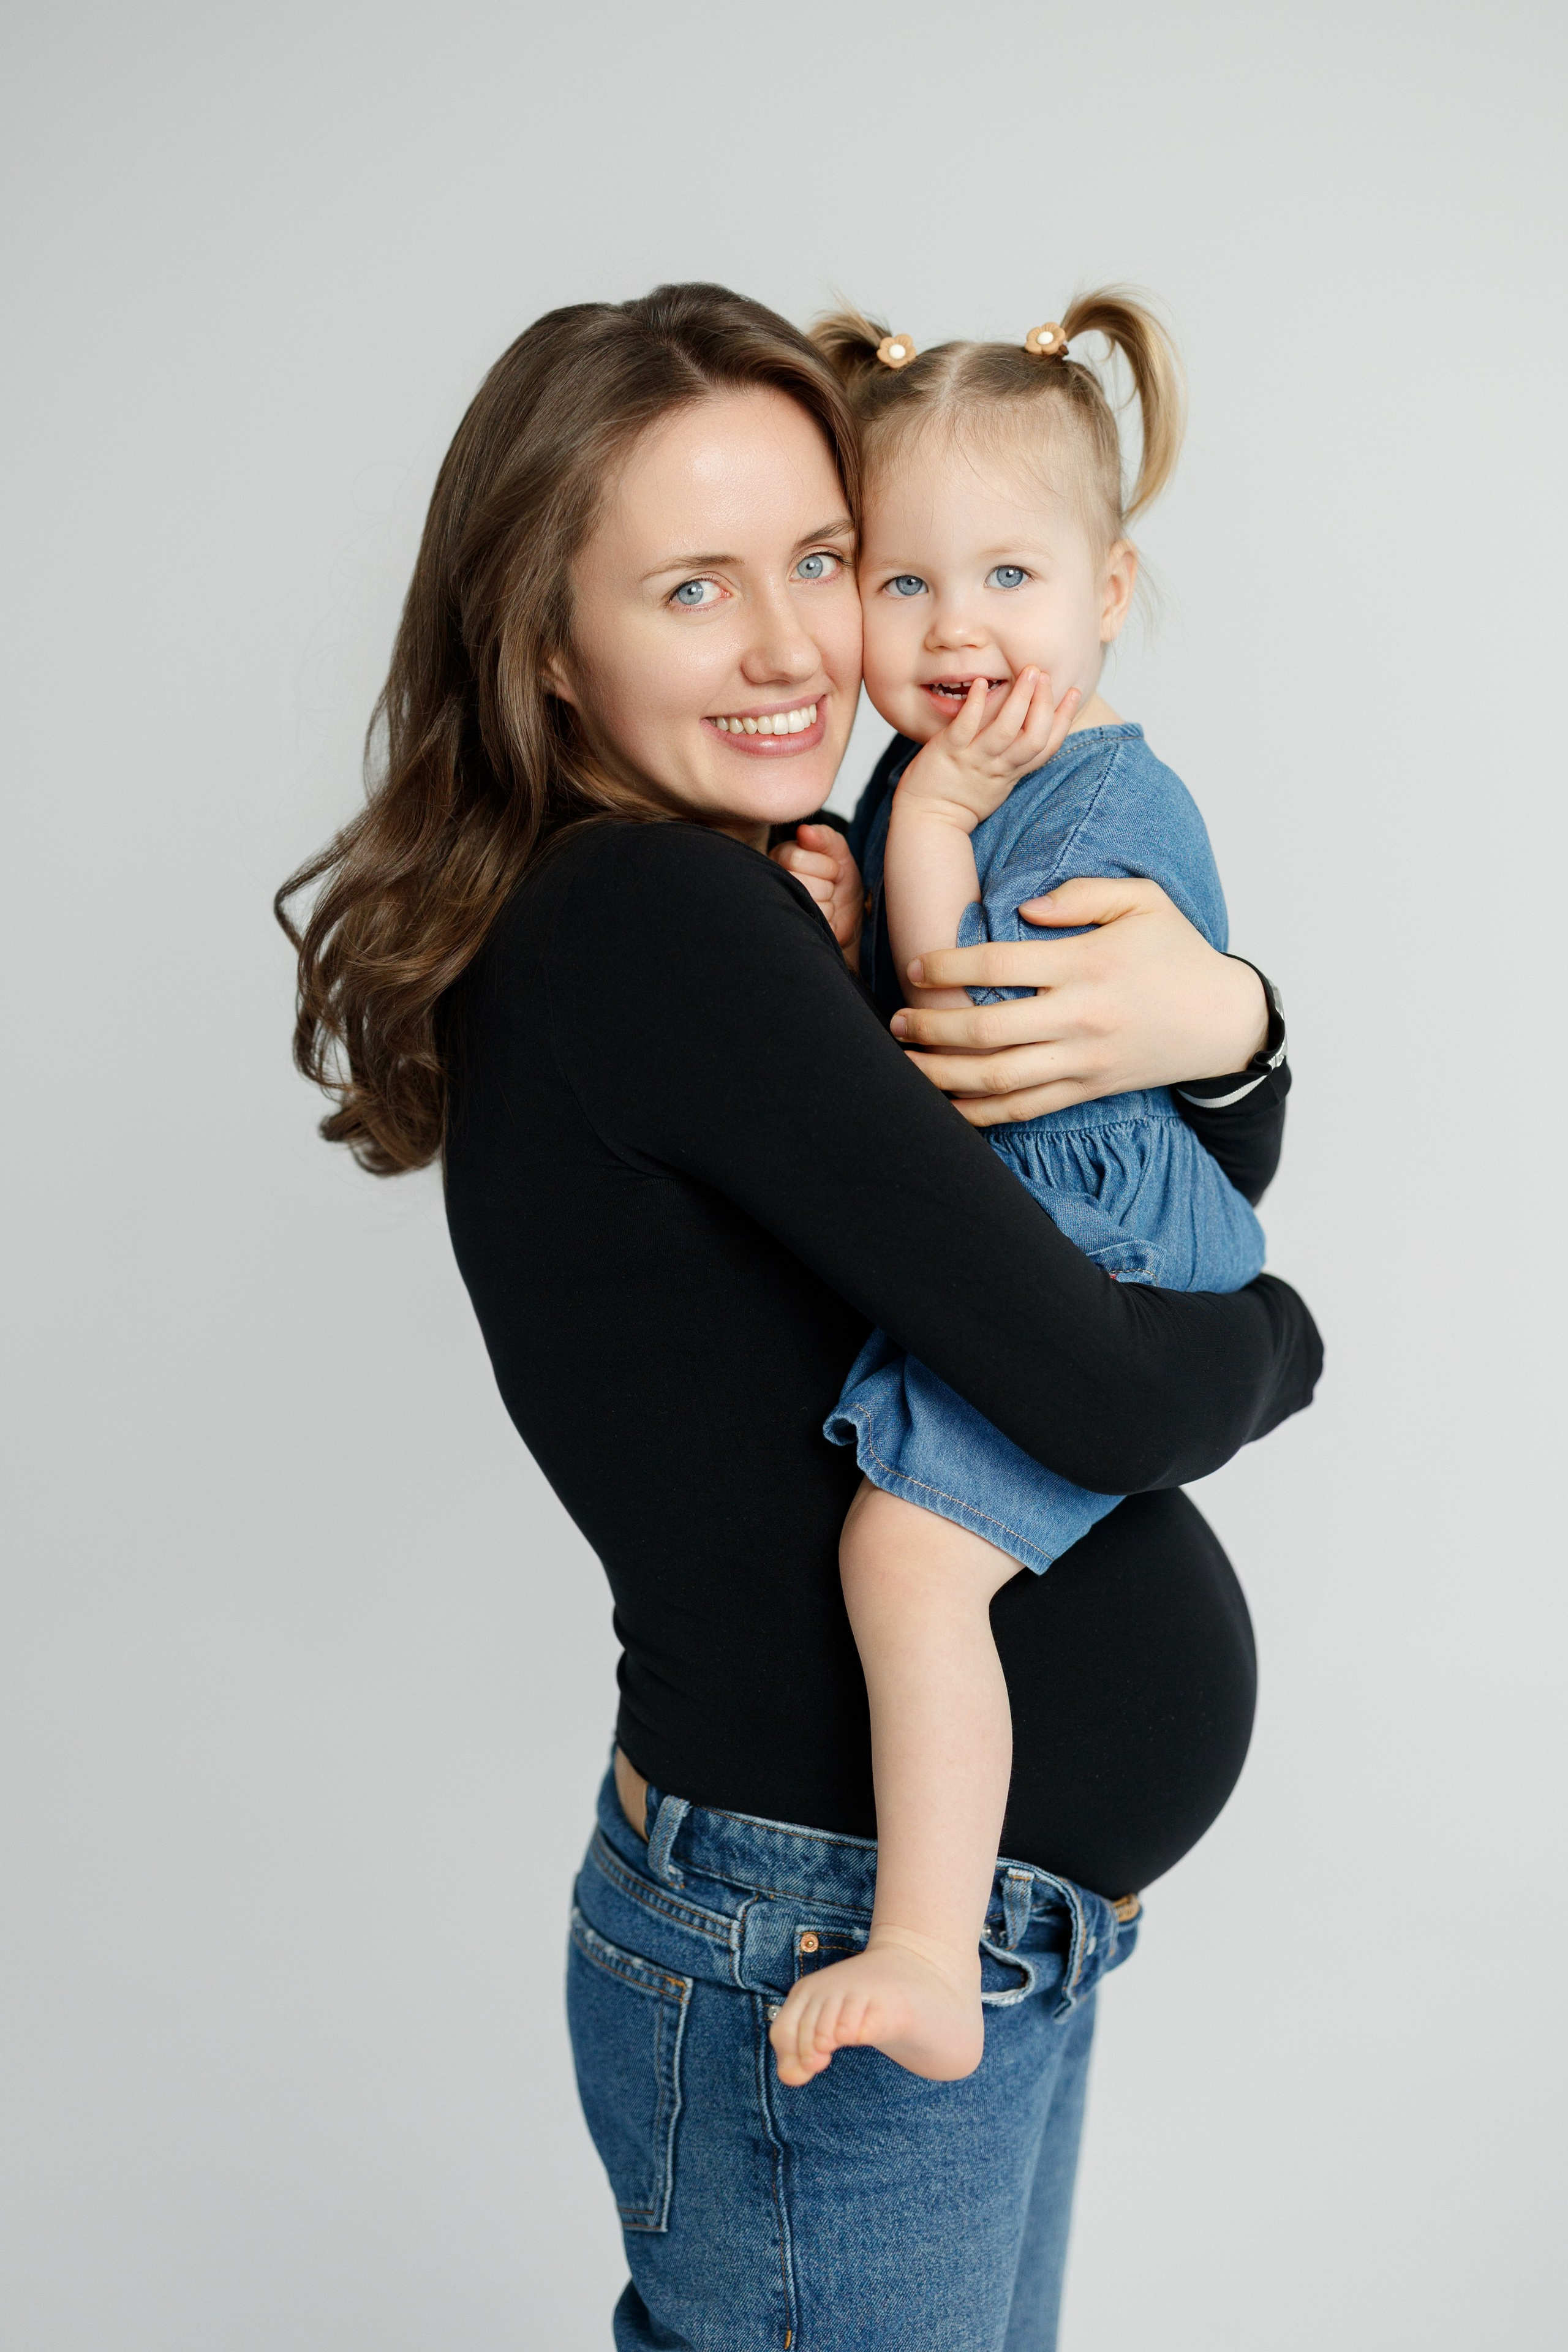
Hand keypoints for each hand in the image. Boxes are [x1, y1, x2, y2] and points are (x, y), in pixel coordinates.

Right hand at [771, 823, 862, 966]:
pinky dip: (829, 923)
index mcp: (779, 859)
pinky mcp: (792, 932)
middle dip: (826, 885)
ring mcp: (780, 910)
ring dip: (828, 905)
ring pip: (811, 905)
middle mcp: (773, 883)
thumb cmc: (840, 882)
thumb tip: (804, 832)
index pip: (795, 858)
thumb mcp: (838, 852)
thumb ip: (824, 837)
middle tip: (827, 888)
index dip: (824, 866)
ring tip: (824, 903)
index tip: (830, 871)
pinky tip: (823, 920)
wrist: (853, 917)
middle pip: (802, 883)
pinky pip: (817, 924)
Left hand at [890, 875, 1270, 1123]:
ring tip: (906, 1060)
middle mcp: (1081, 1017)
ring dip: (942, 1072)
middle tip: (896, 1018)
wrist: (1225, 1020)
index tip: (918, 964)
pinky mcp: (1087, 1090)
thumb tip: (1022, 907)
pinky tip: (945, 1104)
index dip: (948, 964)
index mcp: (1087, 964)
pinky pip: (1023, 1110)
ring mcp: (1083, 1061)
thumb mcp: (1143, 900)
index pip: (999, 964)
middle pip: (987, 1028)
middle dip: (931, 1025)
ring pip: (997, 1078)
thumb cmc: (1178, 952)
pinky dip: (979, 1113)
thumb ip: (1081, 893)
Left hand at [894, 668, 1080, 831]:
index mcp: (1011, 774)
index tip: (1074, 692)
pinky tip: (983, 683)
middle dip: (1045, 704)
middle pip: (1033, 737)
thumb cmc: (958, 799)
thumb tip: (1023, 729)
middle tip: (1046, 675)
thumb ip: (1010, 759)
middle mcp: (997, 767)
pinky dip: (977, 704)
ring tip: (1029, 672)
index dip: (1064, 719)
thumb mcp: (995, 783)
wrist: (926, 821)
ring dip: (1020, 699)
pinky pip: (966, 726)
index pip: (1046, 747)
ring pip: (1006, 730)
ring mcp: (973, 759)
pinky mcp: (948, 752)